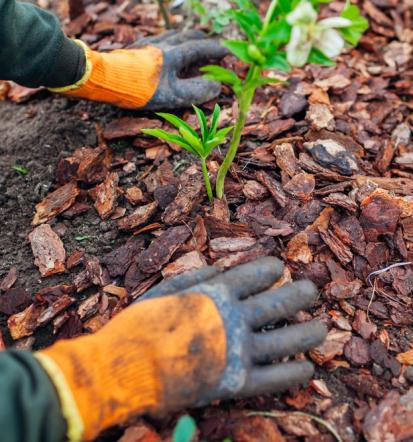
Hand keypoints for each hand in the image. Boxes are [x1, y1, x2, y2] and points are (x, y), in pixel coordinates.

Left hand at [132, 30, 228, 109]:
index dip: (217, 50)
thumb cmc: (139, 89)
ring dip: (185, 38)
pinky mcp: (136, 47)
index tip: (229, 51)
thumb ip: (196, 90)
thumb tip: (216, 86)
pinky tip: (164, 48)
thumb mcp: (172, 95)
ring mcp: (148, 43)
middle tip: (211, 44)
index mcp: (174, 54)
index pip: (201, 48)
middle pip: (187, 36)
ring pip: (172, 35)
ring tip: (190, 44)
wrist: (105, 79)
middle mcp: (163, 44)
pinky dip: (169, 42)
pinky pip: (158, 39)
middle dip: (202, 40)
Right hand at [140, 257, 326, 401]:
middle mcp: (234, 319)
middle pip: (278, 303)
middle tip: (311, 290)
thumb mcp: (165, 289)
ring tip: (322, 327)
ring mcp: (238, 351)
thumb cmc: (141, 324)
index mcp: (217, 294)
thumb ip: (197, 277)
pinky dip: (293, 373)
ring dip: (308, 332)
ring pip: (286, 341)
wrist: (126, 366)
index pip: (254, 275)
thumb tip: (223, 269)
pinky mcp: (235, 382)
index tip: (279, 268)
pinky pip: (273, 378)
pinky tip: (308, 368)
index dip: (270, 269)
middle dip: (299, 294)